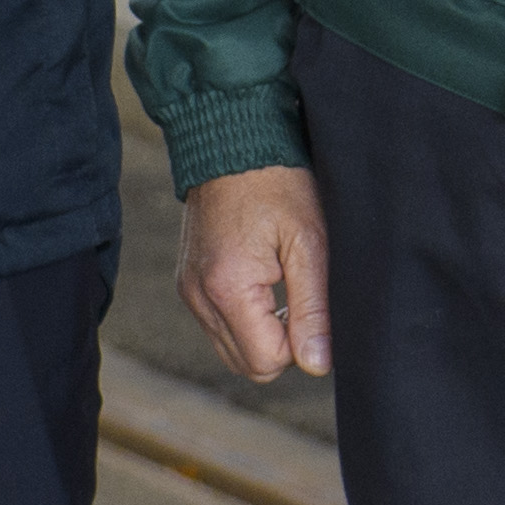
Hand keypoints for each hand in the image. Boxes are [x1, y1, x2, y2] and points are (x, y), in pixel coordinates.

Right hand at [179, 167, 334, 379]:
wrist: (232, 141)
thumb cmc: (277, 183)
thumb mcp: (309, 242)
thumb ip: (313, 307)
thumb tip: (317, 364)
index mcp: (228, 289)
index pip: (267, 361)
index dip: (300, 344)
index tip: (312, 306)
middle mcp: (199, 298)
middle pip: (247, 364)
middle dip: (281, 343)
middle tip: (300, 297)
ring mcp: (189, 291)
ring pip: (231, 350)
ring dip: (263, 332)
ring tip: (282, 284)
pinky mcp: (188, 283)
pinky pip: (218, 325)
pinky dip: (245, 317)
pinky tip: (264, 281)